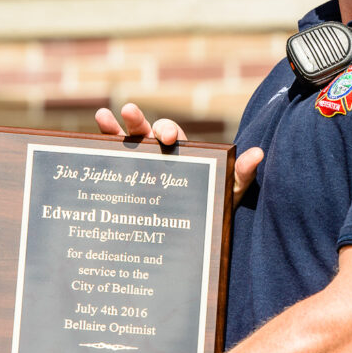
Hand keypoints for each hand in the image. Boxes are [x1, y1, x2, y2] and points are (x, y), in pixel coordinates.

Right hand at [97, 102, 263, 207]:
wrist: (193, 237)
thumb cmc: (212, 208)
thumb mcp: (229, 192)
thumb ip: (241, 174)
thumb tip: (258, 153)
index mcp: (182, 153)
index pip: (172, 135)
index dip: (167, 131)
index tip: (166, 138)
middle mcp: (159, 154)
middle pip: (146, 132)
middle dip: (138, 122)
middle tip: (132, 114)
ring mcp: (141, 165)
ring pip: (126, 141)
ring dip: (115, 126)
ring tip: (102, 115)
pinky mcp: (127, 179)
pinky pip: (113, 158)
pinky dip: (104, 142)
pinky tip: (93, 131)